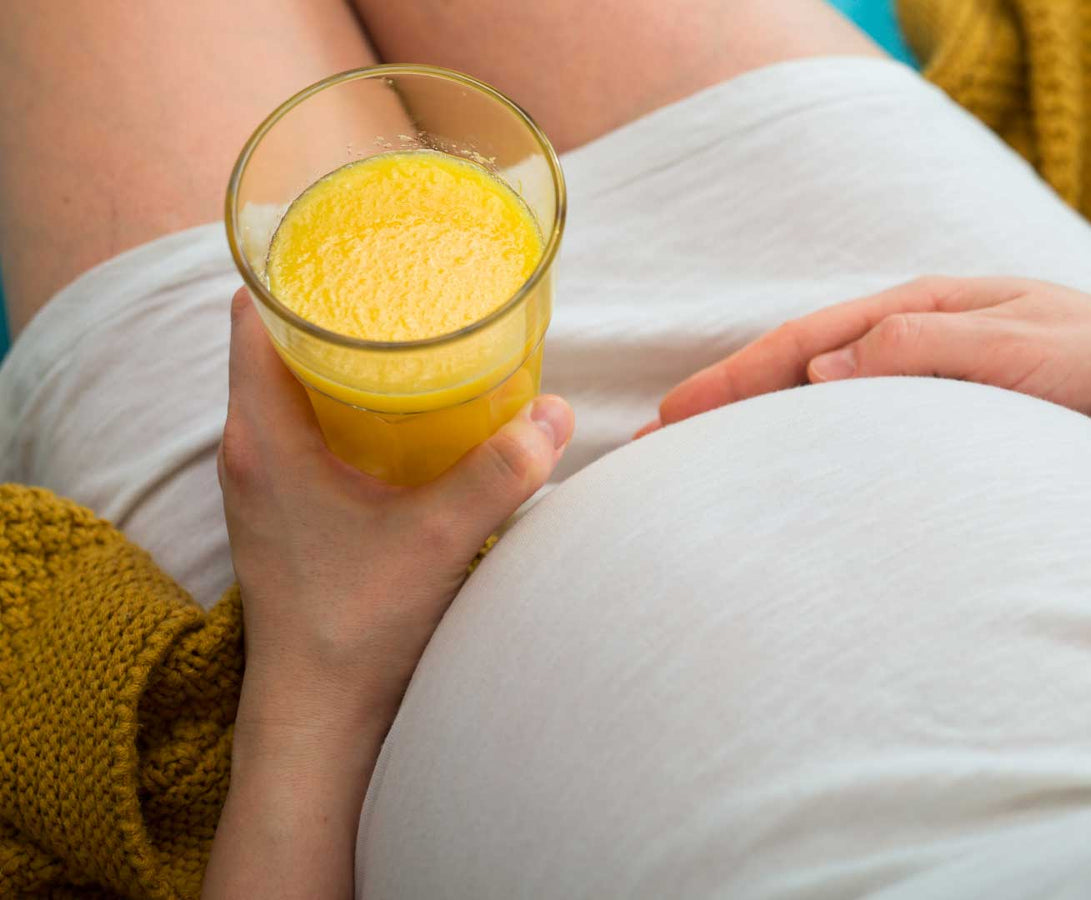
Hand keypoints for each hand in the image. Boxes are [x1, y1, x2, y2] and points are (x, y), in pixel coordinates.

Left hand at [206, 288, 573, 898]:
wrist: (317, 714)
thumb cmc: (357, 628)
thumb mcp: (440, 539)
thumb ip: (501, 472)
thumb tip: (557, 412)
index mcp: (264, 437)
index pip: (254, 313)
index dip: (298, 266)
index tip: (359, 243)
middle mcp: (249, 450)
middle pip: (275, 340)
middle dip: (336, 303)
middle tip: (406, 280)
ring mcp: (261, 482)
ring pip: (291, 384)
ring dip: (342, 355)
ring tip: (411, 332)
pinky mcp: (283, 509)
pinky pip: (304, 426)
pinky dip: (346, 401)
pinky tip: (403, 411)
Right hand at [639, 277, 1090, 435]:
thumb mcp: (1018, 346)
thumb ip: (924, 349)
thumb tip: (823, 371)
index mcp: (920, 311)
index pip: (805, 342)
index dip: (736, 379)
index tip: (673, 416)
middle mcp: (913, 344)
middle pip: (798, 372)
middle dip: (726, 405)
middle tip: (654, 446)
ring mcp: (927, 387)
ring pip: (823, 407)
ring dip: (760, 434)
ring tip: (699, 468)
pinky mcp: (949, 429)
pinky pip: (865, 440)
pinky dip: (814, 454)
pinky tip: (787, 482)